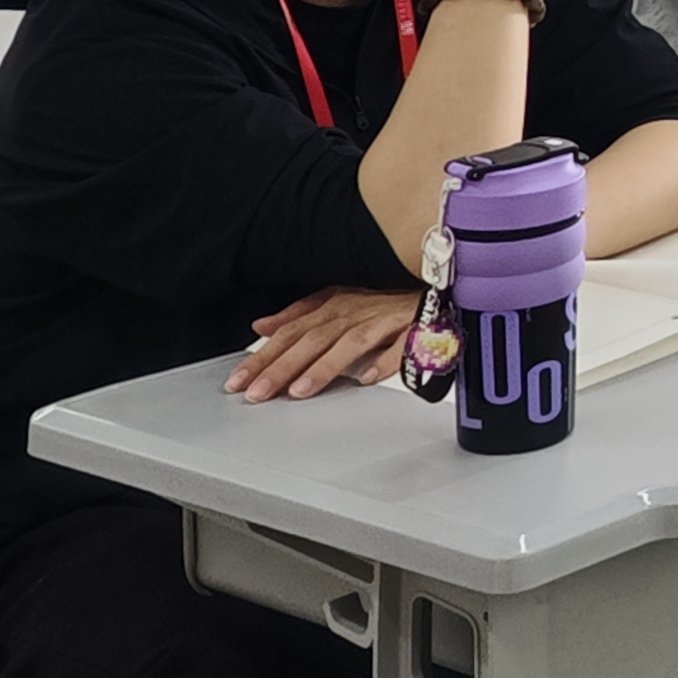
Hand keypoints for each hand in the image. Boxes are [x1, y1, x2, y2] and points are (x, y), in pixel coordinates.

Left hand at [228, 287, 419, 402]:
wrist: (439, 284)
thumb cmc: (386, 298)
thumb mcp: (338, 300)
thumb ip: (299, 314)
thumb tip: (262, 325)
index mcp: (334, 306)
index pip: (291, 332)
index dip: (263, 357)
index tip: (239, 382)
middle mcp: (355, 311)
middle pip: (313, 339)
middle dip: (283, 367)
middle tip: (259, 393)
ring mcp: (385, 319)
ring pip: (350, 342)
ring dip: (325, 367)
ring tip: (301, 391)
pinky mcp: (415, 328)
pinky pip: (400, 345)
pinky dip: (384, 360)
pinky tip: (368, 378)